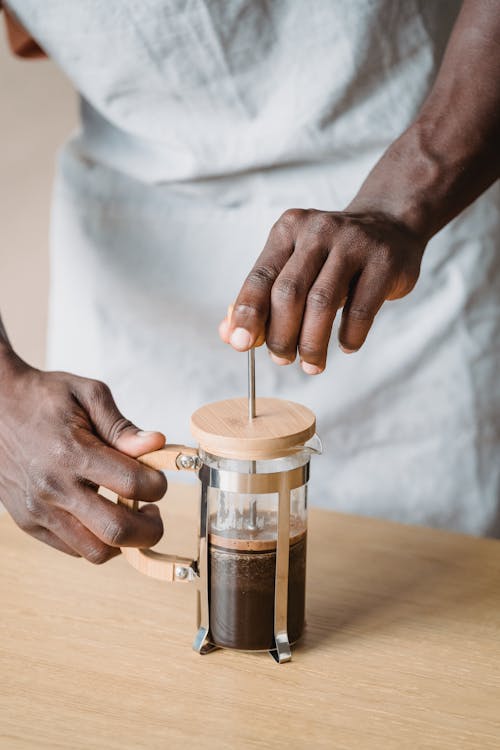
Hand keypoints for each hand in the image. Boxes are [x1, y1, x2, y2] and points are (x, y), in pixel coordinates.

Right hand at [0, 353, 166, 561]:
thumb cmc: (44, 397)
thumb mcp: (87, 394)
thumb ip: (122, 426)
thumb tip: (156, 445)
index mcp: (71, 452)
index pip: (132, 484)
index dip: (158, 485)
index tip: (159, 478)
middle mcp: (53, 487)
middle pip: (117, 531)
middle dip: (150, 528)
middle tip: (153, 511)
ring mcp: (38, 510)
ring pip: (95, 551)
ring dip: (123, 540)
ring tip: (129, 515)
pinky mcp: (28, 522)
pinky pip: (72, 549)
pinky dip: (96, 539)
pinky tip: (101, 514)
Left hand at [219, 208, 424, 372]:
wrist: (391, 225)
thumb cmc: (333, 256)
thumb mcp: (295, 265)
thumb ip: (263, 299)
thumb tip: (230, 336)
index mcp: (288, 231)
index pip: (260, 276)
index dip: (248, 313)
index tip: (240, 344)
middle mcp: (318, 231)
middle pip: (289, 292)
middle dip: (281, 336)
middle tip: (282, 360)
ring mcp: (354, 243)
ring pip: (322, 303)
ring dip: (312, 343)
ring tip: (311, 365)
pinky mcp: (384, 261)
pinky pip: (360, 309)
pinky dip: (349, 336)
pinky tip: (345, 346)